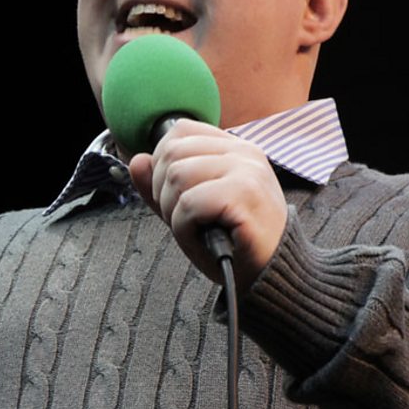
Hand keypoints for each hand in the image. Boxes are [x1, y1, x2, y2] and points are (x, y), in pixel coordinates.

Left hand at [127, 119, 287, 294]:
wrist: (272, 277)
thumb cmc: (234, 244)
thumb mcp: (191, 211)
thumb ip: (162, 185)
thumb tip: (136, 160)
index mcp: (234, 149)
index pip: (180, 131)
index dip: (162, 164)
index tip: (176, 196)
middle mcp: (244, 153)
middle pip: (172, 152)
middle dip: (163, 192)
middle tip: (187, 220)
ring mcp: (247, 171)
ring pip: (176, 175)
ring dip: (174, 212)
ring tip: (198, 229)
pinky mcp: (245, 194)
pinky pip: (189, 202)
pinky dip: (185, 227)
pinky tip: (204, 238)